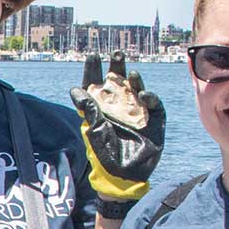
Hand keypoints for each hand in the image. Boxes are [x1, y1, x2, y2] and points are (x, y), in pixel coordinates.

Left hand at [70, 56, 164, 204]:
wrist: (124, 174)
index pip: (96, 85)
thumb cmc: (105, 153)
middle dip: (117, 67)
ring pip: (136, 89)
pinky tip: (143, 94)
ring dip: (134, 79)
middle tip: (116, 54)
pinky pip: (153, 103)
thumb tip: (75, 89)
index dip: (94, 71)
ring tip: (130, 73)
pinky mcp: (153, 118)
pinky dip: (149, 97)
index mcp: (101, 108)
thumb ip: (89, 109)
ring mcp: (137, 111)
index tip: (92, 56)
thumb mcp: (94, 130)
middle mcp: (119, 106)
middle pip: (118, 82)